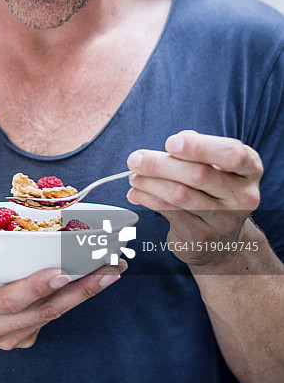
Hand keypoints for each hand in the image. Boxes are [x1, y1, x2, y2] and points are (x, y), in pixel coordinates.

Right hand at [0, 243, 126, 350]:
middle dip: (81, 289)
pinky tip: (95, 275)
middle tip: (109, 267)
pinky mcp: (26, 334)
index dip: (37, 287)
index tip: (62, 271)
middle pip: (45, 310)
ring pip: (56, 313)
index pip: (9, 300)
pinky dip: (76, 296)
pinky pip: (54, 314)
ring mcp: (14, 335)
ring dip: (87, 292)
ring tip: (114, 268)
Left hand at [126, 130, 261, 268]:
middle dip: (160, 164)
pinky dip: (147, 199)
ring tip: (132, 176)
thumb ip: (196, 150)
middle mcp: (243, 196)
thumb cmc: (211, 189)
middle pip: (199, 174)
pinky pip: (169, 211)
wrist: (220, 239)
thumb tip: (169, 149)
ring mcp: (224, 219)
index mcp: (249, 170)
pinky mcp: (203, 235)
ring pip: (180, 194)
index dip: (199, 147)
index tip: (170, 143)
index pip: (232, 154)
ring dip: (149, 182)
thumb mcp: (213, 165)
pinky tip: (136, 193)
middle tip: (135, 159)